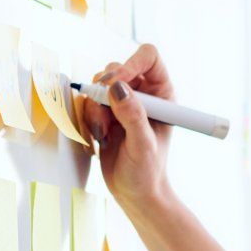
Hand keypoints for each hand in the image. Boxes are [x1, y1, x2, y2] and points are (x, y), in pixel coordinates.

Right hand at [79, 43, 173, 208]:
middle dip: (105, 89)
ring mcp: (122, 103)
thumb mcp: (143, 145)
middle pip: (117, 68)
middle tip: (104, 113)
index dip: (130, 62)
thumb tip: (117, 87)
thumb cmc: (147, 172)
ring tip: (106, 133)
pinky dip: (89, 118)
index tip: (116, 82)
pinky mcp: (106, 114)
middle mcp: (143, 93)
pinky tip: (101, 138)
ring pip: (99, 85)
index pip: (148, 57)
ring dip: (96, 108)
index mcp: (162, 93)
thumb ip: (132, 115)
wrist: (135, 193)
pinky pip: (89, 102)